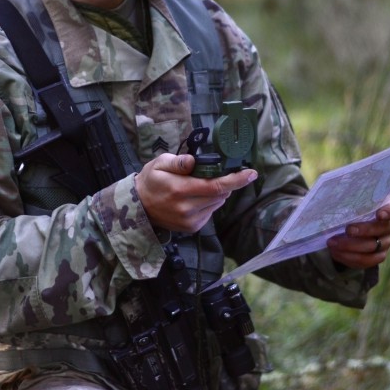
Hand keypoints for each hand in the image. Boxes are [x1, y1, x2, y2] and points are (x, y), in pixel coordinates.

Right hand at [134, 153, 257, 232]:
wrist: (139, 206)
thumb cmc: (151, 180)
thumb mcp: (159, 163)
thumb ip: (178, 162)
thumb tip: (193, 161)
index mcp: (179, 190)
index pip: (215, 186)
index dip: (236, 180)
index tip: (251, 173)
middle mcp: (186, 208)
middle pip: (220, 195)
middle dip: (226, 183)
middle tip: (217, 173)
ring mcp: (190, 221)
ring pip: (217, 203)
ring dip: (217, 192)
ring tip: (201, 184)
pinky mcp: (192, 228)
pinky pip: (211, 212)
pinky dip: (210, 202)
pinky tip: (197, 196)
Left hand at [326, 199, 389, 268]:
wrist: (343, 231)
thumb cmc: (346, 210)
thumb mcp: (346, 203)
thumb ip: (345, 200)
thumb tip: (332, 195)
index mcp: (384, 209)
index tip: (378, 214)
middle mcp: (387, 226)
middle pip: (383, 229)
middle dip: (364, 230)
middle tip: (347, 230)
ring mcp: (384, 243)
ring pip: (373, 247)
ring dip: (351, 246)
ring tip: (333, 243)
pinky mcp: (376, 257)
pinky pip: (366, 261)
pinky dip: (348, 257)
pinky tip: (335, 252)